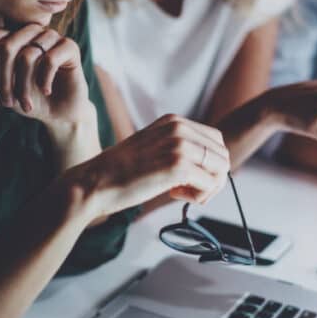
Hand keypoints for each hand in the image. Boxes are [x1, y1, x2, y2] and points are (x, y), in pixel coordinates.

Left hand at [0, 24, 91, 124]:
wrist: (58, 113)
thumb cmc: (28, 98)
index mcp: (11, 37)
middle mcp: (30, 32)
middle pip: (6, 47)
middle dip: (3, 79)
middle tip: (6, 102)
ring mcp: (50, 37)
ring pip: (27, 56)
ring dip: (22, 86)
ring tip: (24, 103)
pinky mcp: (69, 47)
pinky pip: (50, 59)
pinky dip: (44, 80)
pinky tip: (46, 90)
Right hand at [65, 114, 231, 218]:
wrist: (94, 183)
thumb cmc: (120, 173)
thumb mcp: (153, 147)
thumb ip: (178, 148)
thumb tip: (210, 167)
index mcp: (173, 121)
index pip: (215, 140)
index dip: (209, 164)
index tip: (191, 179)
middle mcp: (179, 128)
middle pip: (222, 154)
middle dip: (213, 177)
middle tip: (190, 191)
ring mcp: (180, 145)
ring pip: (221, 169)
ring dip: (207, 188)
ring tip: (181, 193)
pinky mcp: (178, 166)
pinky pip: (210, 184)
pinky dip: (199, 196)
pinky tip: (174, 195)